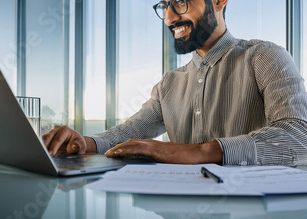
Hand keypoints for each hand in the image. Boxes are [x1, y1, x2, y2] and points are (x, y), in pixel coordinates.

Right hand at [42, 125, 96, 155]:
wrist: (75, 144)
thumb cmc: (78, 144)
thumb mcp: (82, 145)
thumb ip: (79, 145)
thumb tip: (72, 146)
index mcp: (65, 130)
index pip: (58, 139)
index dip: (54, 146)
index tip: (51, 153)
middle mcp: (56, 130)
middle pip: (47, 137)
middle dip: (44, 146)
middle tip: (44, 154)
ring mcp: (51, 134)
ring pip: (43, 139)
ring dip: (42, 147)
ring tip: (42, 155)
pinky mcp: (47, 139)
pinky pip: (42, 143)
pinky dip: (42, 148)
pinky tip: (42, 154)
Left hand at [104, 139, 221, 163]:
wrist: (197, 154)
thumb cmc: (186, 158)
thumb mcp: (169, 159)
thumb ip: (160, 159)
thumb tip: (151, 165)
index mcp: (156, 146)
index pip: (137, 144)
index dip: (125, 146)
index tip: (115, 151)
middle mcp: (153, 143)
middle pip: (132, 142)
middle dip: (119, 146)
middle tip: (108, 152)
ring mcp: (155, 146)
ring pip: (132, 144)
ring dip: (119, 148)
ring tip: (110, 153)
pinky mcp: (157, 151)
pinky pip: (138, 149)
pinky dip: (127, 149)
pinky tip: (120, 153)